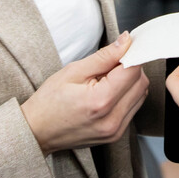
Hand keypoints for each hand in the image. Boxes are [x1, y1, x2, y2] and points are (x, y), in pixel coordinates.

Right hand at [20, 32, 148, 154]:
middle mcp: (112, 120)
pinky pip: (133, 108)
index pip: (133, 70)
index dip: (130, 55)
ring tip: (104, 82)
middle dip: (130, 68)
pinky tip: (106, 94)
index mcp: (100, 101)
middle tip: (108, 66)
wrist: (37, 131)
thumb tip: (126, 42)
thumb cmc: (49, 102)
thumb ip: (104, 56)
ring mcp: (116, 131)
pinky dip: (126, 96)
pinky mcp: (116, 135)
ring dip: (129, 83)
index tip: (122, 49)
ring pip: (140, 96)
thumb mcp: (73, 71)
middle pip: (141, 83)